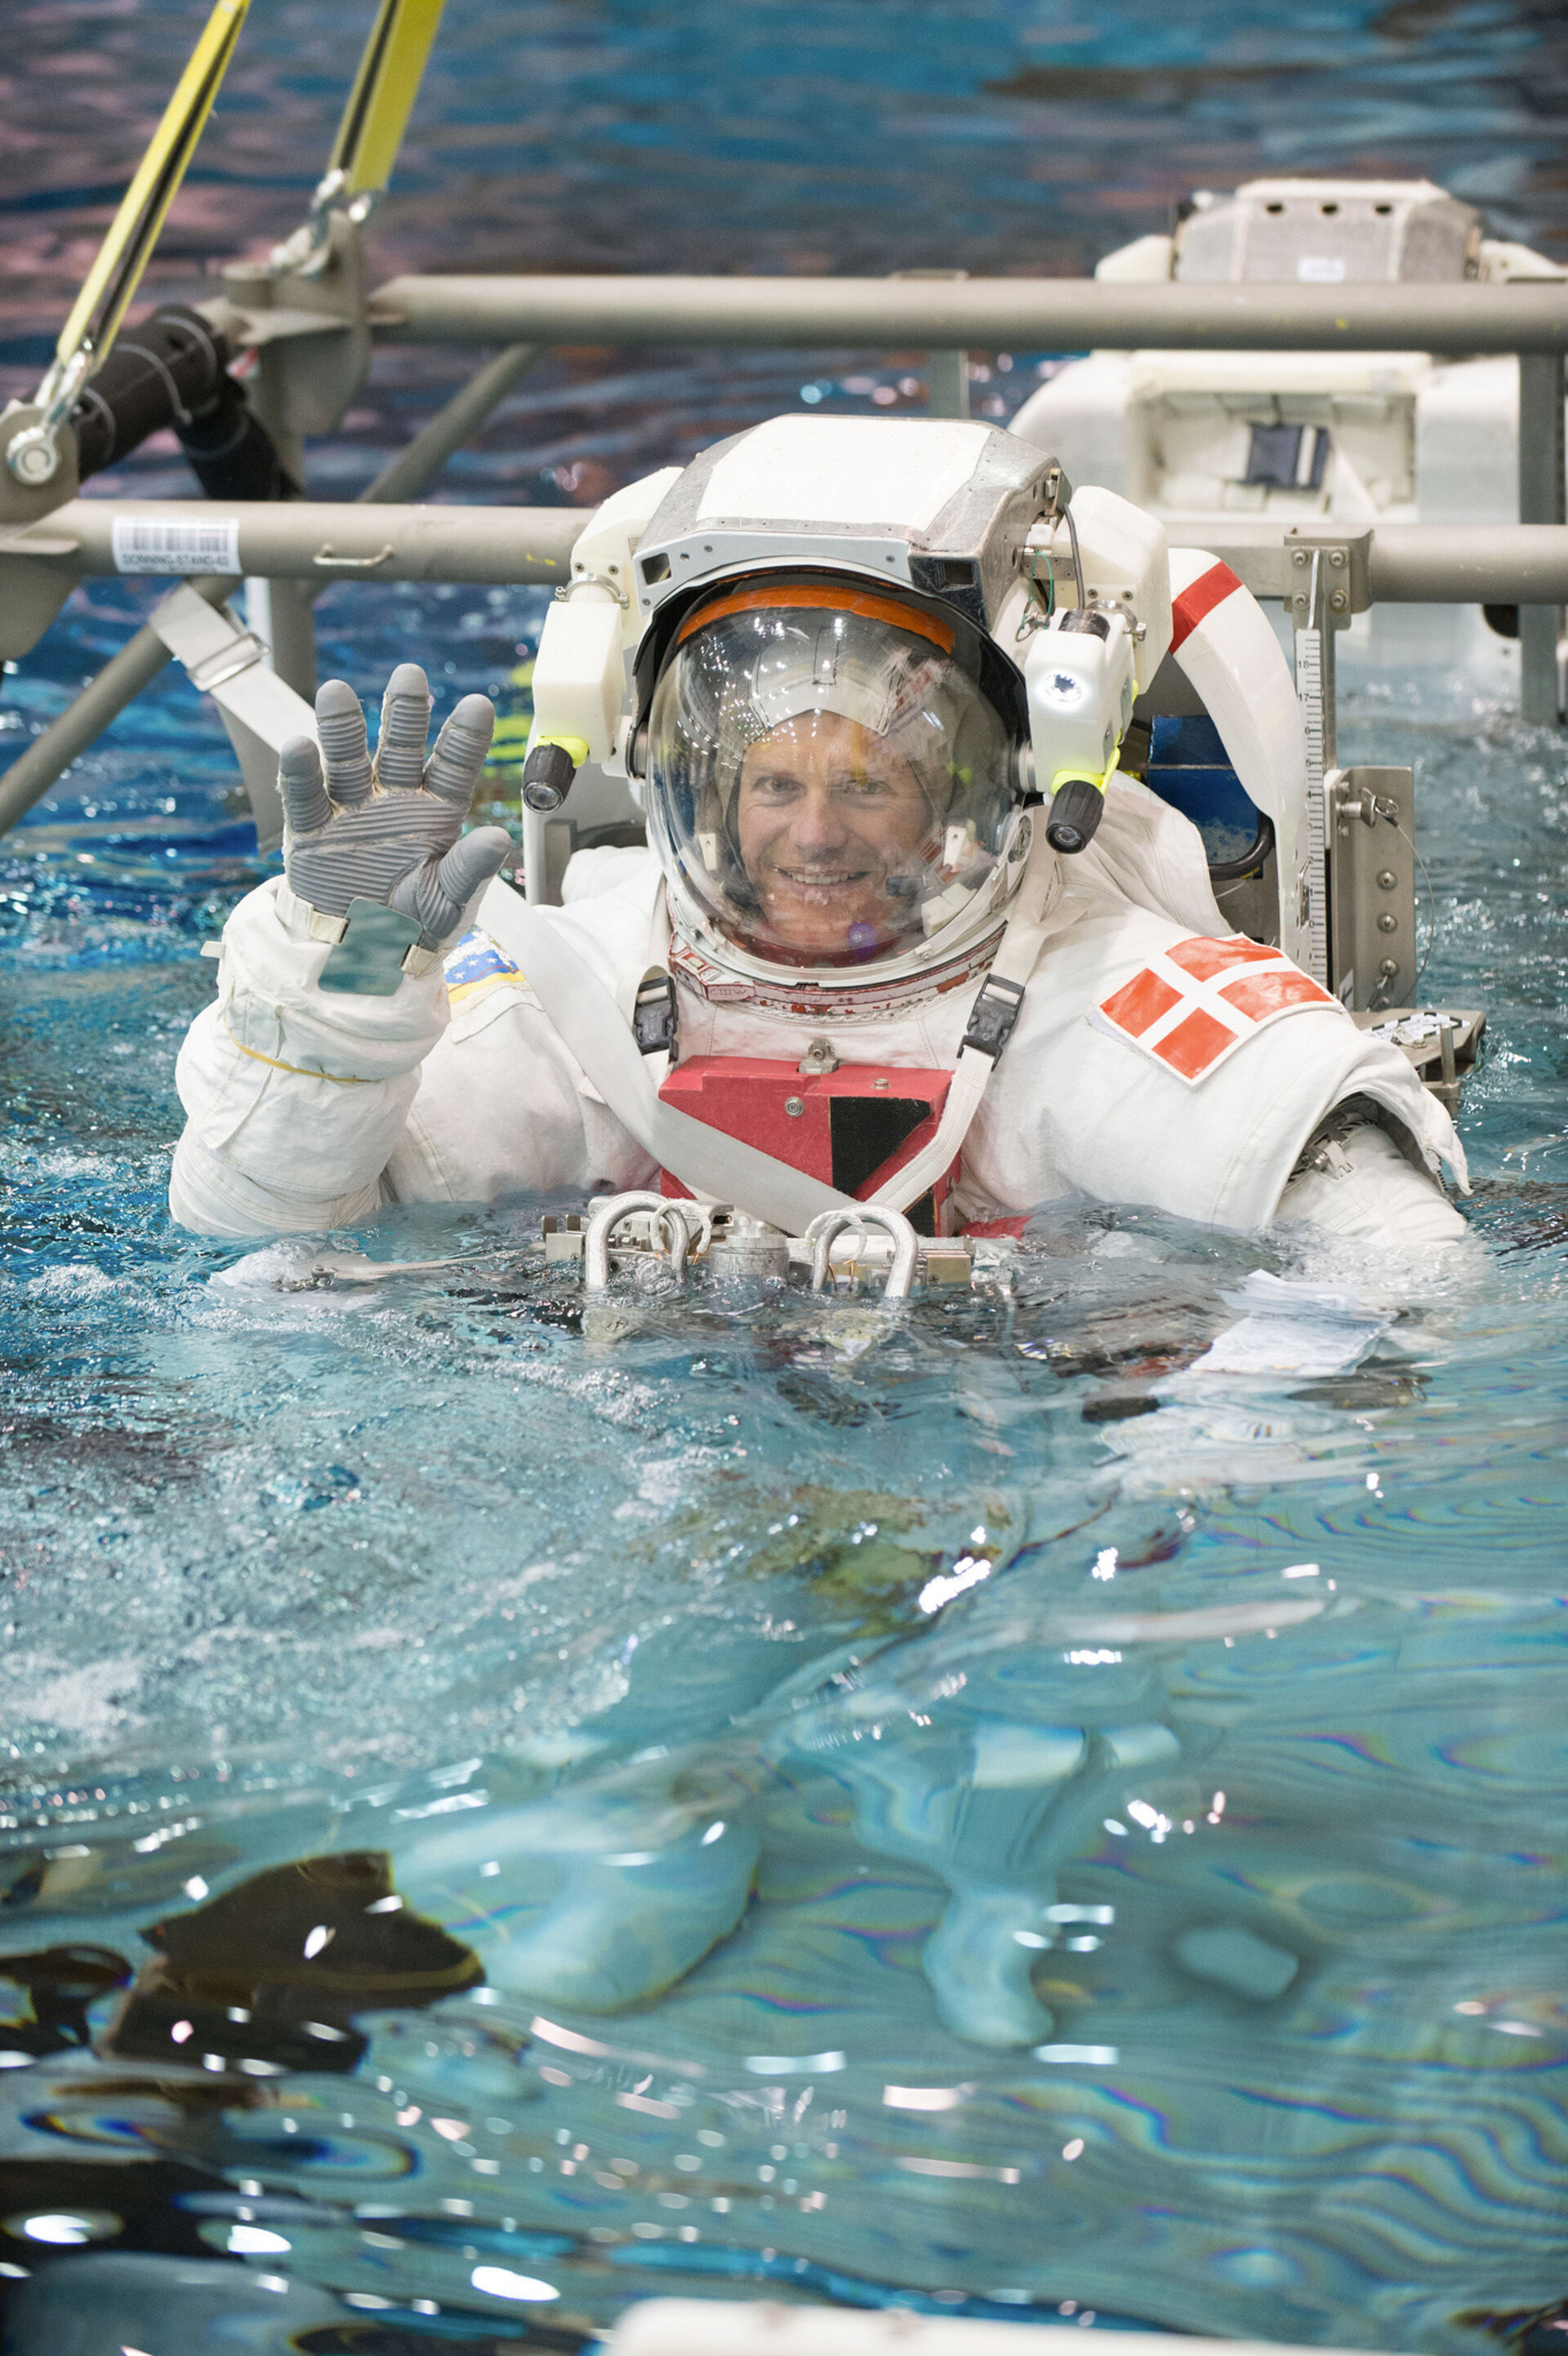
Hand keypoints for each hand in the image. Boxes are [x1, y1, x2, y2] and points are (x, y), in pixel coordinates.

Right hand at [279, 663, 512, 949]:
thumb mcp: (448, 903)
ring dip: (342, 729)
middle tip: (410, 675)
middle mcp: (393, 802)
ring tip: (336, 692)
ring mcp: (351, 812)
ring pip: (348, 762)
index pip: (454, 768)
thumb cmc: (413, 928)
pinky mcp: (311, 833)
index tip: (479, 705)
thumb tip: (498, 838)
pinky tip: (298, 745)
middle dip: (405, 713)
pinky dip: (301, 774)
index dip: (465, 738)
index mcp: (435, 813)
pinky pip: (306, 799)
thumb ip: (469, 870)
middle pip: (400, 749)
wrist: (361, 961)